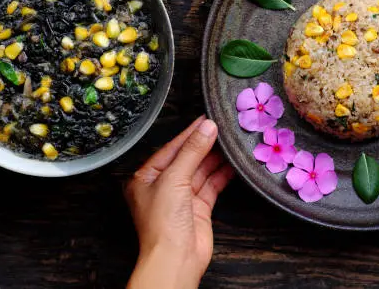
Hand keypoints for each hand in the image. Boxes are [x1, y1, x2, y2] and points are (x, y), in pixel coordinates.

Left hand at [125, 116, 233, 288]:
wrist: (175, 258)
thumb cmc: (162, 223)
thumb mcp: (174, 178)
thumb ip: (192, 151)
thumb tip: (207, 128)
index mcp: (146, 177)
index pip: (170, 148)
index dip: (188, 133)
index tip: (204, 120)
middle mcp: (163, 186)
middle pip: (186, 158)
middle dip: (203, 144)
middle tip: (221, 128)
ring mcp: (181, 198)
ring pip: (200, 171)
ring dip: (215, 158)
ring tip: (229, 142)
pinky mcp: (198, 208)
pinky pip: (211, 185)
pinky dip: (222, 174)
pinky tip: (232, 164)